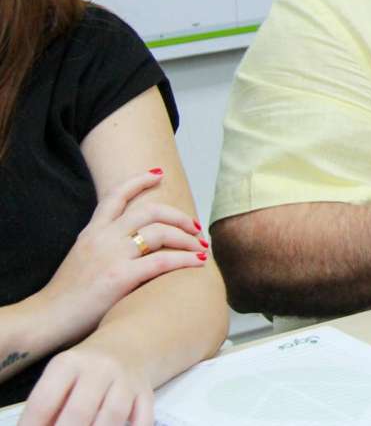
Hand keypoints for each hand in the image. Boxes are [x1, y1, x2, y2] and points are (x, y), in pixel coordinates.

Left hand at [18, 340, 152, 425]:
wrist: (128, 345)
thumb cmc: (84, 370)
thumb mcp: (61, 376)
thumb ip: (49, 406)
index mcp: (68, 364)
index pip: (44, 401)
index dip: (32, 425)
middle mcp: (99, 368)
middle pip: (79, 411)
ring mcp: (126, 379)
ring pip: (113, 414)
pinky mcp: (145, 392)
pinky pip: (143, 417)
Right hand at [35, 169, 207, 341]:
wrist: (46, 319)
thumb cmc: (67, 296)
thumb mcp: (82, 258)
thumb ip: (103, 246)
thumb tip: (131, 243)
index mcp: (91, 232)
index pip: (116, 196)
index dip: (139, 181)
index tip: (159, 174)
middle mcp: (102, 238)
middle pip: (150, 211)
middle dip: (178, 216)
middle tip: (195, 226)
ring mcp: (111, 256)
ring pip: (160, 232)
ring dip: (187, 237)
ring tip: (201, 246)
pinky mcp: (120, 277)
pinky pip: (162, 261)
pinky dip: (185, 259)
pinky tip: (199, 262)